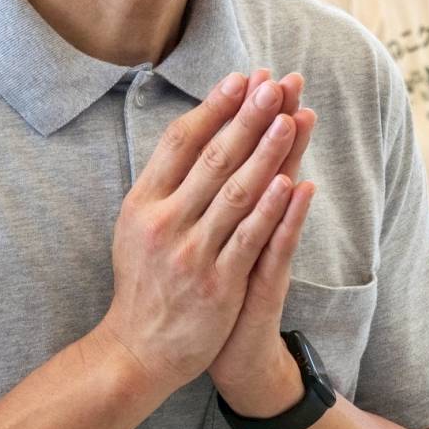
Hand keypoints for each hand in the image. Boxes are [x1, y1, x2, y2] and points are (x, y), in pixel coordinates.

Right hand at [100, 71, 315, 394]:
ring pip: (235, 193)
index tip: (240, 78)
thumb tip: (195, 131)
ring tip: (290, 118)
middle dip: (247, 118)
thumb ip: (163, 184)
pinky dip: (271, 209)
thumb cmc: (144, 281)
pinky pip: (249, 239)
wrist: (137, 351)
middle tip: (274, 83)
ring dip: (266, 152)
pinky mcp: (217, 284)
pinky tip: (292, 181)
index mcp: (142, 203)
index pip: (180, 143)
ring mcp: (190, 254)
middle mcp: (163, 223)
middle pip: (212, 159)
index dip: (213, 107)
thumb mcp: (136, 226)